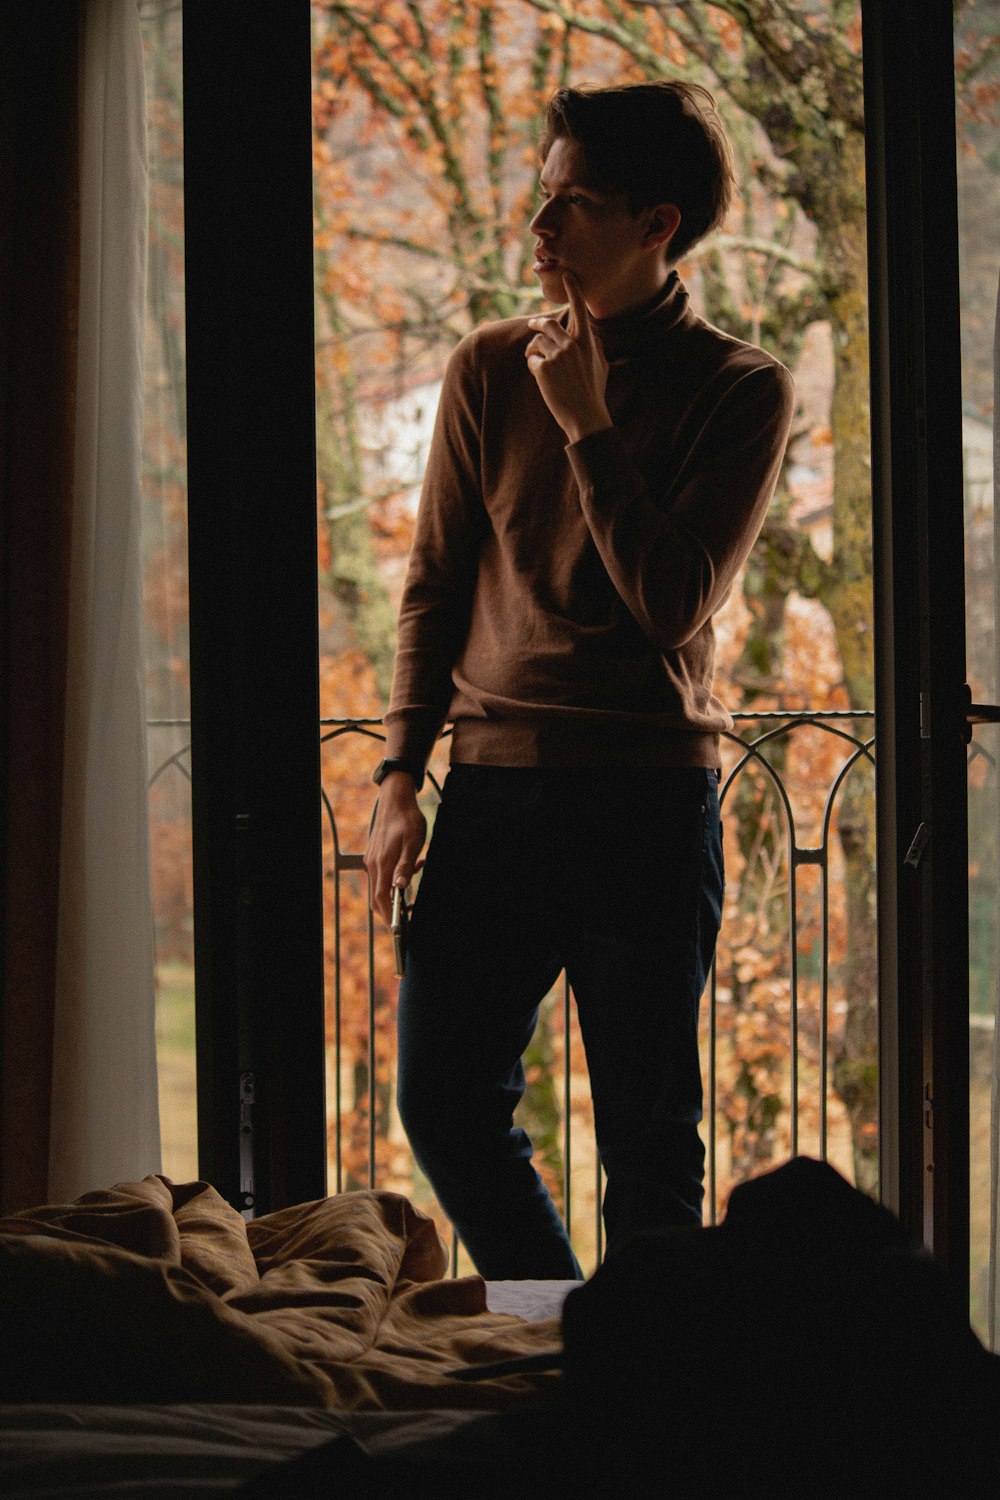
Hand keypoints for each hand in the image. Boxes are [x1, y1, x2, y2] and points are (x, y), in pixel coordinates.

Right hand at [364, 772, 426, 926]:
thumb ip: (406, 865)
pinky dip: (396, 877)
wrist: (396, 799)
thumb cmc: (408, 819)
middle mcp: (374, 864)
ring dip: (397, 891)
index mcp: (383, 863)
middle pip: (378, 897)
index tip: (400, 927)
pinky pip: (384, 873)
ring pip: (381, 885)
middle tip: (410, 913)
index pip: (381, 898)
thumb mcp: (414, 842)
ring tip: (417, 878)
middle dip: (392, 909)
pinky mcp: (376, 855)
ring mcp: (373, 859)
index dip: (389, 915)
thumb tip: (400, 887)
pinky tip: (414, 865)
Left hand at [525, 272, 610, 442]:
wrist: (585, 417)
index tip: (567, 275)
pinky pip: (531, 360)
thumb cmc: (593, 392)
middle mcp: (572, 345)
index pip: (579, 311)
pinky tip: (542, 380)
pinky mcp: (543, 368)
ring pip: (537, 343)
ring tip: (539, 364)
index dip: (573, 291)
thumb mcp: (601, 366)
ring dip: (534, 350)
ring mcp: (557, 356)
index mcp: (588, 342)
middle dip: (537, 324)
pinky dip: (533, 367)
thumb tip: (591, 333)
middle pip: (547, 325)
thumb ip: (594, 346)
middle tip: (532, 327)